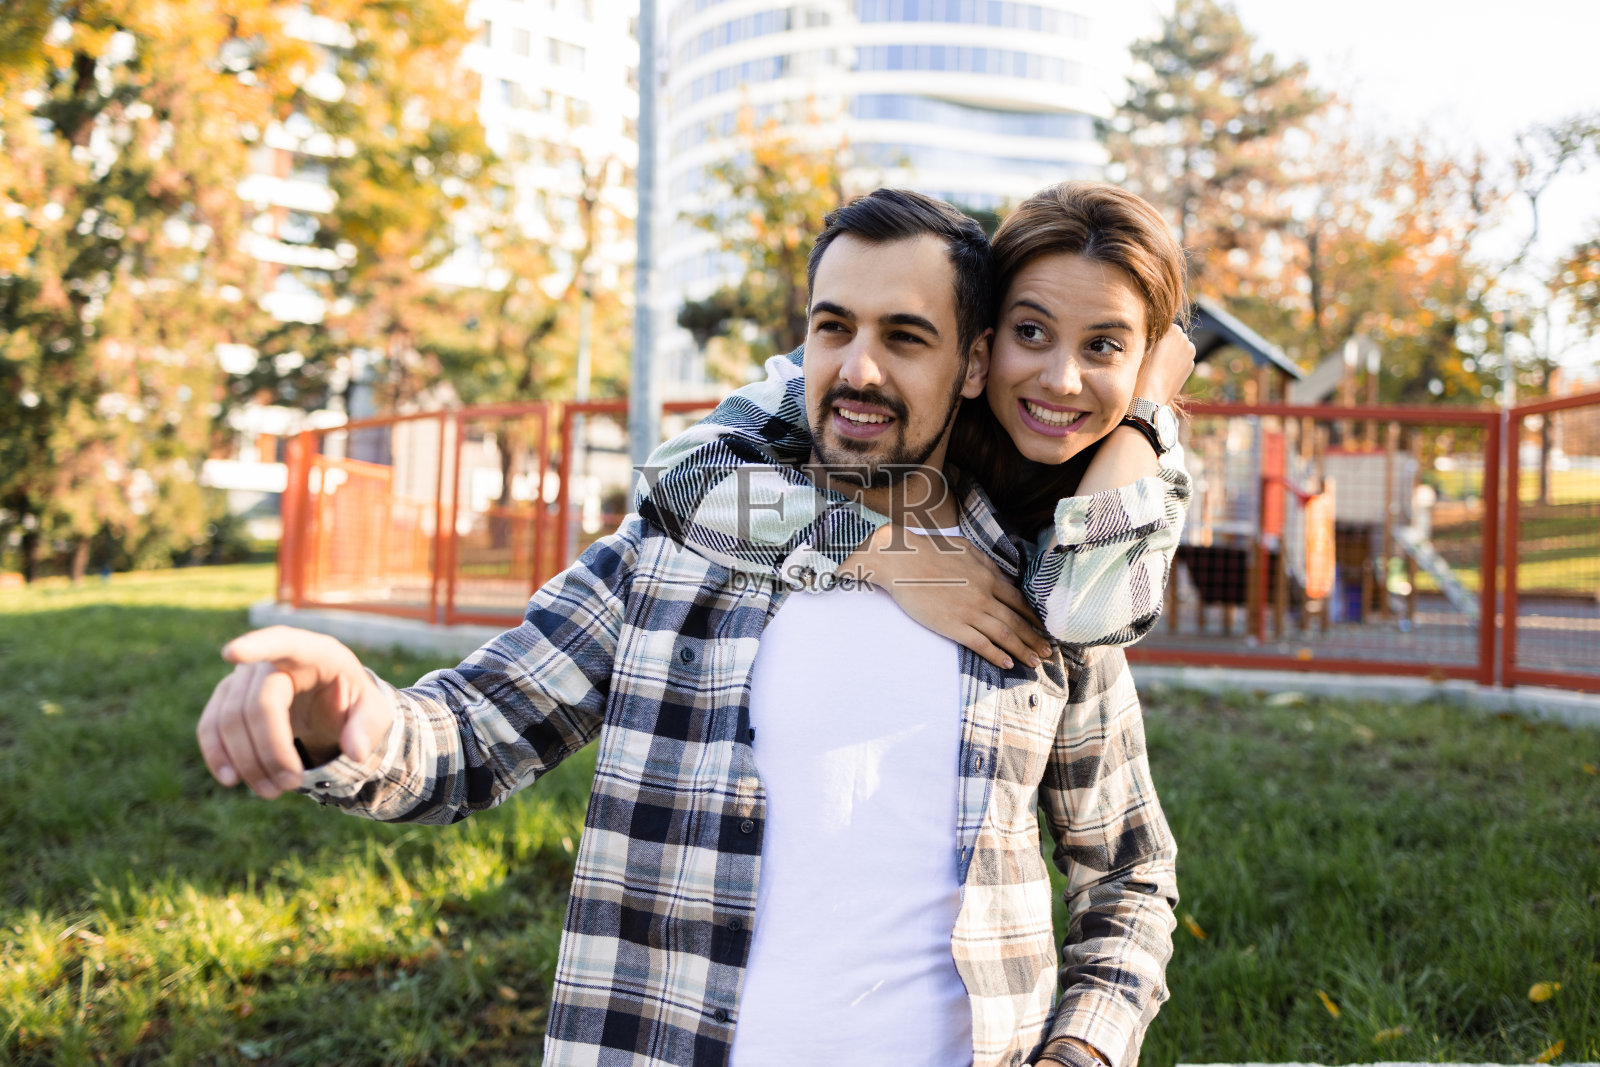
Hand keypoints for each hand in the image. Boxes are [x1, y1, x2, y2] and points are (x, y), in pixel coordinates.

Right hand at [196, 626, 394, 799]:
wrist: (332, 708)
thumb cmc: (353, 704)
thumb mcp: (375, 713)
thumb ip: (368, 728)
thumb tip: (355, 752)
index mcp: (316, 653)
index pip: (284, 643)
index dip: (257, 647)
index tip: (232, 653)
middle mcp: (275, 659)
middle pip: (258, 703)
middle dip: (271, 750)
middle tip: (292, 785)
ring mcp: (246, 678)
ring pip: (228, 718)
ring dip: (246, 761)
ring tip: (271, 791)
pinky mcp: (228, 698)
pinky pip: (211, 726)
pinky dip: (217, 754)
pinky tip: (230, 779)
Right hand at [848, 527, 1052, 669]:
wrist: (903, 561)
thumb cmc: (932, 551)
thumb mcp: (968, 550)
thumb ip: (988, 565)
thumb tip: (1003, 577)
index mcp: (989, 577)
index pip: (1019, 601)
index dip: (1033, 617)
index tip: (1044, 628)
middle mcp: (984, 596)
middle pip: (1016, 621)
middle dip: (1034, 638)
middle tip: (1048, 652)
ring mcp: (969, 612)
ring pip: (1004, 635)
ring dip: (1022, 650)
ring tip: (1035, 662)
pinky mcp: (953, 626)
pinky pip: (980, 644)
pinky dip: (996, 655)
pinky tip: (1007, 663)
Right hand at [1134, 322, 1196, 405]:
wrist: (1151, 395)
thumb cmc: (1142, 370)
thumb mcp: (1141, 348)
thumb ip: (1150, 337)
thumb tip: (1150, 334)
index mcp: (1173, 330)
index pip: (1164, 326)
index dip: (1155, 336)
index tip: (1148, 344)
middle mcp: (1185, 339)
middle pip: (1174, 336)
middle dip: (1166, 343)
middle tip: (1152, 354)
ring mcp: (1191, 354)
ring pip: (1180, 348)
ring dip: (1172, 352)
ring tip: (1158, 364)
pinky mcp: (1191, 366)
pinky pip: (1182, 359)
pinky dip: (1175, 363)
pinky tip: (1165, 371)